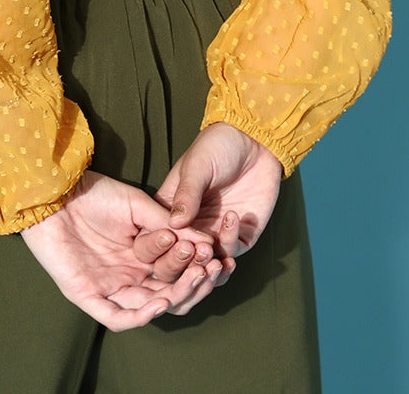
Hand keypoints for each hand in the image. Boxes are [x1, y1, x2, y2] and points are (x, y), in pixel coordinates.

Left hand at [20, 170, 225, 329]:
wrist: (57, 191)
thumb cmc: (95, 194)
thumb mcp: (138, 205)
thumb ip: (167, 223)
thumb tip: (205, 239)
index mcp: (142, 255)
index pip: (176, 270)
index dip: (197, 264)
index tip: (216, 252)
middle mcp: (128, 275)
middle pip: (167, 292)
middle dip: (192, 283)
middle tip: (210, 268)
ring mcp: (108, 287)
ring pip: (147, 307)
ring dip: (174, 297)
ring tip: (194, 280)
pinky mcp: (87, 295)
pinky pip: (116, 317)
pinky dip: (139, 316)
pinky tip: (160, 302)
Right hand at [156, 123, 283, 270]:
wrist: (253, 140)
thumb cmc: (217, 146)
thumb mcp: (197, 165)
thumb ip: (187, 193)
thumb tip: (174, 223)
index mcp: (170, 210)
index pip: (155, 240)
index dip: (160, 247)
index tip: (171, 240)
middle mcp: (190, 227)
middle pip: (177, 262)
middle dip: (184, 263)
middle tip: (195, 248)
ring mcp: (214, 234)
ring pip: (204, 267)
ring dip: (208, 263)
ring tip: (212, 245)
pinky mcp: (239, 236)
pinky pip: (232, 252)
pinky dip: (230, 242)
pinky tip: (233, 217)